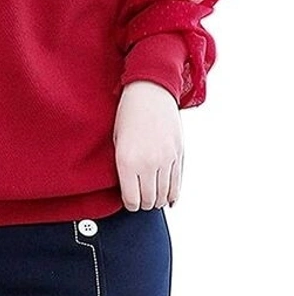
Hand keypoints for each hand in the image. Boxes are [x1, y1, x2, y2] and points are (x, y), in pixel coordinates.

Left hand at [113, 80, 183, 210]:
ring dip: (158, 200)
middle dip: (144, 203)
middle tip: (140, 199)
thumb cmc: (128, 113)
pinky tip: (168, 197)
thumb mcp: (117, 140)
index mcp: (127, 160)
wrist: (150, 91)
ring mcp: (166, 160)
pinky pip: (177, 185)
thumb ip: (122, 167)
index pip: (132, 200)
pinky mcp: (179, 155)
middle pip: (149, 201)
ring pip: (165, 196)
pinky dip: (172, 194)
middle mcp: (148, 163)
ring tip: (152, 195)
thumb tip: (129, 190)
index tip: (129, 201)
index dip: (130, 204)